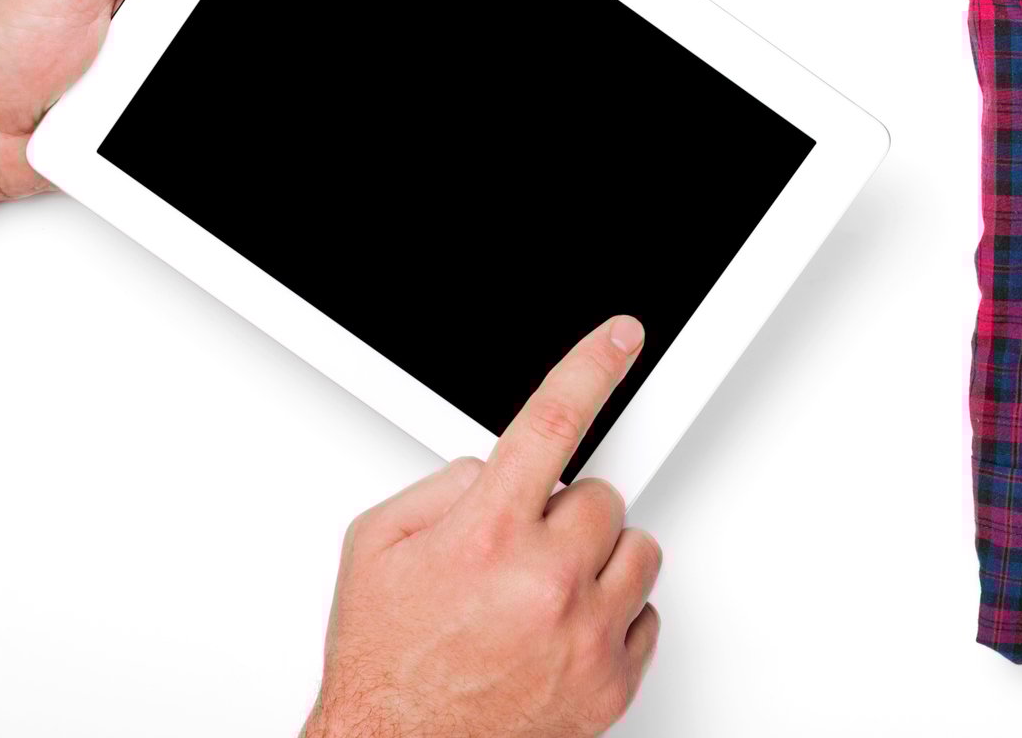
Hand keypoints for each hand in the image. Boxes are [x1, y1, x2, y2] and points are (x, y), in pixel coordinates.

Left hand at [0, 0, 201, 273]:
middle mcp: (150, 0)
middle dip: (200, 14)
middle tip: (144, 33)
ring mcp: (155, 52)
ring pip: (204, 47)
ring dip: (178, 68)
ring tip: (128, 79)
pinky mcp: (152, 103)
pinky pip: (186, 106)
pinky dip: (167, 114)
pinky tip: (137, 109)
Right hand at [305, 317, 662, 737]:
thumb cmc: (386, 667)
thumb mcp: (375, 548)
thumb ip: (441, 485)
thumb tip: (494, 466)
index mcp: (486, 536)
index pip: (552, 422)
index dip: (591, 368)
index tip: (620, 339)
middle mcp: (545, 582)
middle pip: (602, 496)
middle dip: (565, 514)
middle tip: (523, 551)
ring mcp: (585, 634)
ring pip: (637, 550)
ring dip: (596, 562)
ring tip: (543, 593)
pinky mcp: (612, 682)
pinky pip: (645, 613)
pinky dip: (611, 616)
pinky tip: (561, 632)